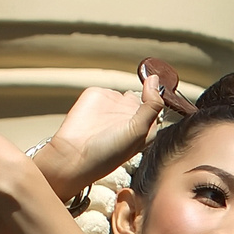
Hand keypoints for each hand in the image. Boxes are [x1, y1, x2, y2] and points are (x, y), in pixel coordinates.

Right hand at [38, 81, 166, 187]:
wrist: (74, 156)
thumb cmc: (110, 151)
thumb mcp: (138, 131)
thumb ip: (151, 105)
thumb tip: (155, 78)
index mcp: (146, 128)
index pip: (158, 108)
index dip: (159, 98)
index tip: (159, 88)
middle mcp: (131, 116)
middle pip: (144, 98)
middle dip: (145, 96)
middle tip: (140, 105)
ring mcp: (114, 107)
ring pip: (125, 93)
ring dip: (124, 99)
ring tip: (116, 119)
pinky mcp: (96, 98)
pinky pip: (105, 89)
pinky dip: (103, 95)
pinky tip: (98, 113)